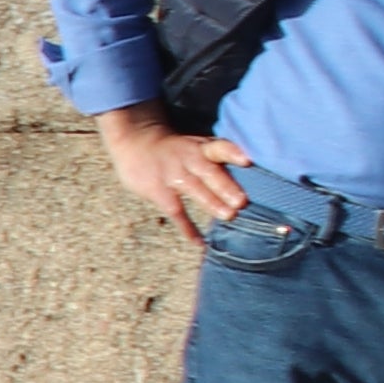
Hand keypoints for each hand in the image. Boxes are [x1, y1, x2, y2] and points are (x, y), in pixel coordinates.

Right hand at [100, 106, 249, 231]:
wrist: (133, 140)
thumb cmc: (175, 147)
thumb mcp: (194, 143)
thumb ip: (216, 156)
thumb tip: (250, 173)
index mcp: (200, 147)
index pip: (218, 147)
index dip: (231, 153)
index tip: (246, 160)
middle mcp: (188, 159)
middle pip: (208, 172)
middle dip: (224, 186)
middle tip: (241, 201)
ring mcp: (171, 175)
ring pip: (193, 189)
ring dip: (211, 202)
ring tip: (229, 216)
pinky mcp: (157, 191)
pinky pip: (175, 211)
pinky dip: (187, 227)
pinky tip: (199, 242)